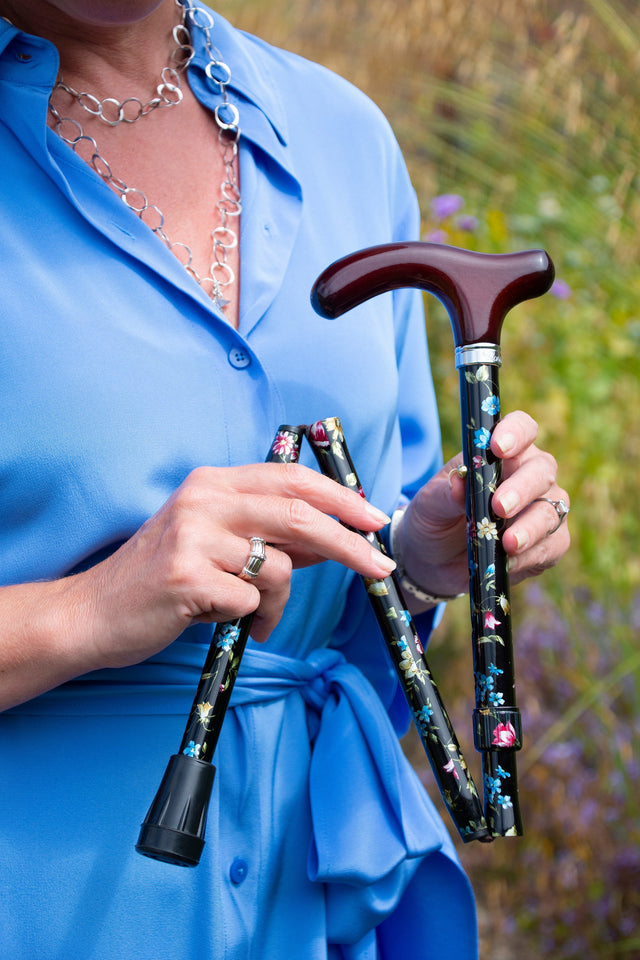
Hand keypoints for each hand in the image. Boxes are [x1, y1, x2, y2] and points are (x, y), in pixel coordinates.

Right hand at [65, 462, 395, 667]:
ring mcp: (192, 536)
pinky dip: (251, 618)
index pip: (292, 479)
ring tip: (258, 617)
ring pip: (278, 566)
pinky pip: (250, 600)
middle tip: (380, 566)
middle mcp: (203, 499)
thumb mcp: (216, 542)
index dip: (340, 497)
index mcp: (213, 482)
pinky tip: (226, 621)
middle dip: (349, 543)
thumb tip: (335, 538)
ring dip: (279, 602)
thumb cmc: (162, 579)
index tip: (375, 518)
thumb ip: (270, 535)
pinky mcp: (185, 577)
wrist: (93, 612)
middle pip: (299, 514)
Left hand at [395, 411, 569, 602]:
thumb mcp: (429, 505)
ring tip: (508, 543)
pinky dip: (533, 554)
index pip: (522, 428)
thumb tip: (460, 480)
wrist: (433, 562)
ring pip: (552, 509)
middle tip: (499, 507)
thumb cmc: (434, 520)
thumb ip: (444, 493)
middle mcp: (529, 476)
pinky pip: (554, 544)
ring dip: (531, 527)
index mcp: (502, 454)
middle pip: (542, 470)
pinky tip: (511, 561)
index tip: (498, 447)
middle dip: (522, 488)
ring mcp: (543, 509)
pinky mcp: (548, 543)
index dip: (515, 432)